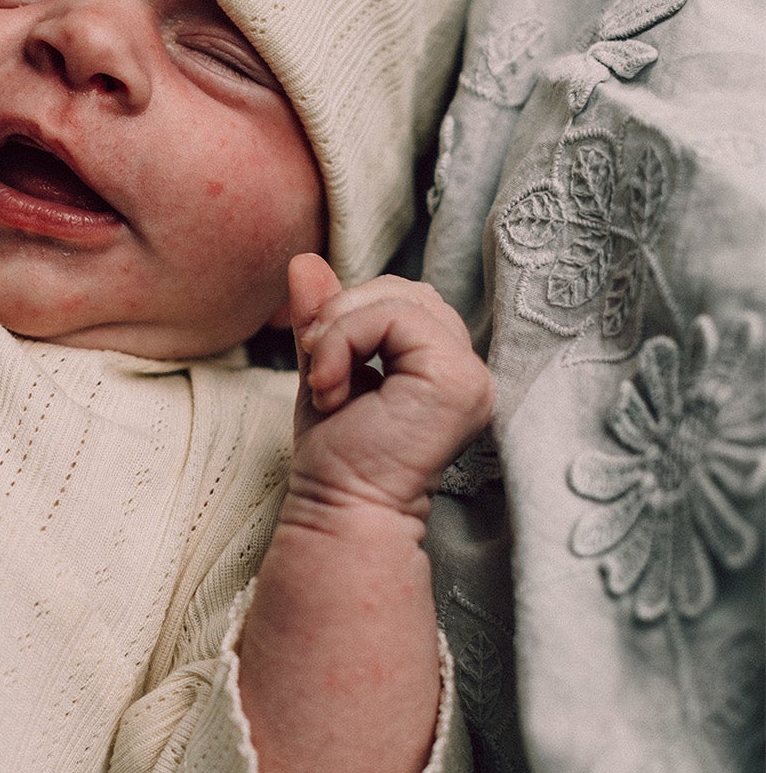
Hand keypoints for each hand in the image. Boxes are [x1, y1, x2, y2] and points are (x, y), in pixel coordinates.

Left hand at [284, 253, 492, 522]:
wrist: (340, 512)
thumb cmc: (335, 459)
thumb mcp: (325, 371)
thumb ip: (324, 318)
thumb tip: (303, 259)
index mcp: (443, 368)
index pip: (405, 300)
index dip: (351, 313)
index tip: (317, 362)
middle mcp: (467, 369)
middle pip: (406, 290)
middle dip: (344, 315)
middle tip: (316, 369)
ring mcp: (469, 375)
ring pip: (400, 298)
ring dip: (340, 330)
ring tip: (325, 384)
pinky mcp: (457, 381)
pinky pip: (396, 319)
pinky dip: (346, 341)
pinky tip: (333, 387)